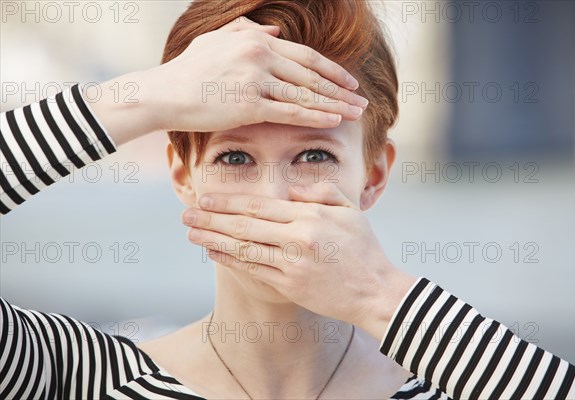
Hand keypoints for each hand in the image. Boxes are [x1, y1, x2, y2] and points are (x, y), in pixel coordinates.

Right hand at [89, 17, 367, 145]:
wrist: (164, 93)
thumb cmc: (188, 68)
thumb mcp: (217, 39)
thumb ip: (247, 31)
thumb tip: (275, 31)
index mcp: (257, 40)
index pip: (306, 56)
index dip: (332, 70)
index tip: (350, 81)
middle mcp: (261, 56)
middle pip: (312, 76)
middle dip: (341, 90)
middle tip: (362, 101)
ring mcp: (256, 81)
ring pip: (305, 95)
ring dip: (334, 105)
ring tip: (354, 114)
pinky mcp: (249, 105)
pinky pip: (290, 112)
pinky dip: (314, 116)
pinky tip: (333, 121)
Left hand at [181, 183, 416, 340]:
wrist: (376, 292)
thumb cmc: (364, 249)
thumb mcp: (350, 211)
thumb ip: (321, 193)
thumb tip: (289, 191)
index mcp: (310, 216)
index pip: (260, 206)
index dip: (229, 202)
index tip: (206, 198)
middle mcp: (297, 239)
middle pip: (244, 226)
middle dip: (211, 219)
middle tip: (187, 213)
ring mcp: (291, 265)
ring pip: (243, 249)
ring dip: (213, 240)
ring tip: (191, 233)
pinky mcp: (289, 286)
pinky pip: (253, 270)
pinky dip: (230, 261)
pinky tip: (214, 254)